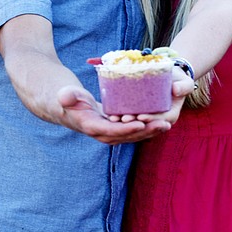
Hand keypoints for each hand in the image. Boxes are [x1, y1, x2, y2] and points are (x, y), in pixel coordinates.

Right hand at [56, 85, 176, 142]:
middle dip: (145, 132)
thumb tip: (66, 96)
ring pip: (132, 135)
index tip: (141, 124)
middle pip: (126, 136)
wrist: (66, 107)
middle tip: (163, 125)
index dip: (126, 129)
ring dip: (149, 132)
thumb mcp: (66, 95)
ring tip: (166, 125)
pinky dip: (146, 127)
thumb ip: (67, 96)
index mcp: (91, 126)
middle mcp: (102, 133)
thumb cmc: (66, 98)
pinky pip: (132, 130)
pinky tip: (160, 122)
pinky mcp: (115, 127)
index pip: (111, 130)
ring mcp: (109, 131)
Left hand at [107, 69, 194, 126]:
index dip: (151, 120)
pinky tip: (111, 115)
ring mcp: (148, 118)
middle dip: (134, 123)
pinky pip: (130, 119)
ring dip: (125, 123)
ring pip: (136, 124)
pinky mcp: (139, 114)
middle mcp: (158, 121)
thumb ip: (184, 86)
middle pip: (146, 125)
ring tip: (114, 118)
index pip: (161, 120)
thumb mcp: (185, 81)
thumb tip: (176, 90)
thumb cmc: (178, 79)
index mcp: (171, 116)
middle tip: (123, 118)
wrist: (170, 77)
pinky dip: (121, 117)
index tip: (141, 116)